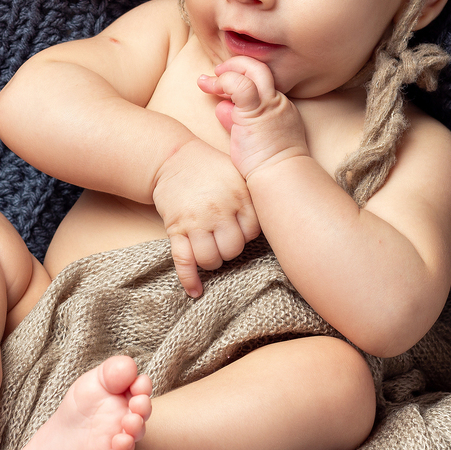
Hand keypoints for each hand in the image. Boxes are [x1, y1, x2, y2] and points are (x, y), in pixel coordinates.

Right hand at [151, 138, 259, 297]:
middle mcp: (219, 210)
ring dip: (212, 262)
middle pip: (232, 249)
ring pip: (210, 258)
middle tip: (223, 242)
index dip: (246, 235)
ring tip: (210, 253)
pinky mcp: (175, 228)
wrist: (173, 158)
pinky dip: (189, 279)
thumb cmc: (211, 168)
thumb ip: (255, 197)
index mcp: (239, 196)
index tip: (239, 230)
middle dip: (229, 251)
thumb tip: (277, 220)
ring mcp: (195, 221)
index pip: (252, 233)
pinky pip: (183, 260)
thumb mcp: (239, 174)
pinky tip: (195, 291)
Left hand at [197, 57, 309, 178]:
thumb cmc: (264, 163)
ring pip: (252, 70)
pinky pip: (240, 85)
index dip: (238, 77)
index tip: (221, 86)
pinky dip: (224, 82)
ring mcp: (269, 104)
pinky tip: (210, 86)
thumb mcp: (249, 136)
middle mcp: (277, 101)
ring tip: (206, 81)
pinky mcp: (257, 112)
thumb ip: (236, 119)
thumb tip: (222, 107)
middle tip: (215, 74)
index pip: (259, 81)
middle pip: (259, 69)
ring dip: (226, 72)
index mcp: (278, 106)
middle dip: (234, 66)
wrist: (278, 175)